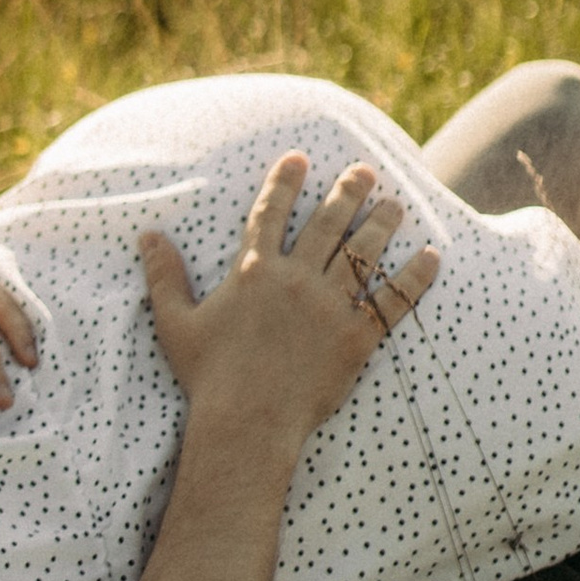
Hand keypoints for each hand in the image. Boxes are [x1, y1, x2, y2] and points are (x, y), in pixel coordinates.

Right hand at [139, 156, 438, 445]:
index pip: (270, 213)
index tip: (300, 159)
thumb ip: (165, 275)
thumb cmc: (208, 376)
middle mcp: (295, 279)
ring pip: (363, 253)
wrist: (247, 421)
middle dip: (348, 192)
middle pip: (328, 224)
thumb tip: (147, 235)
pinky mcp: (356, 337)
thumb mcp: (175, 322)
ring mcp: (329, 306)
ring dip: (383, 224)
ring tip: (396, 204)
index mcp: (253, 271)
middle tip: (365, 171)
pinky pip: (392, 300)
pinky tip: (432, 257)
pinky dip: (415, 278)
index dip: (285, 182)